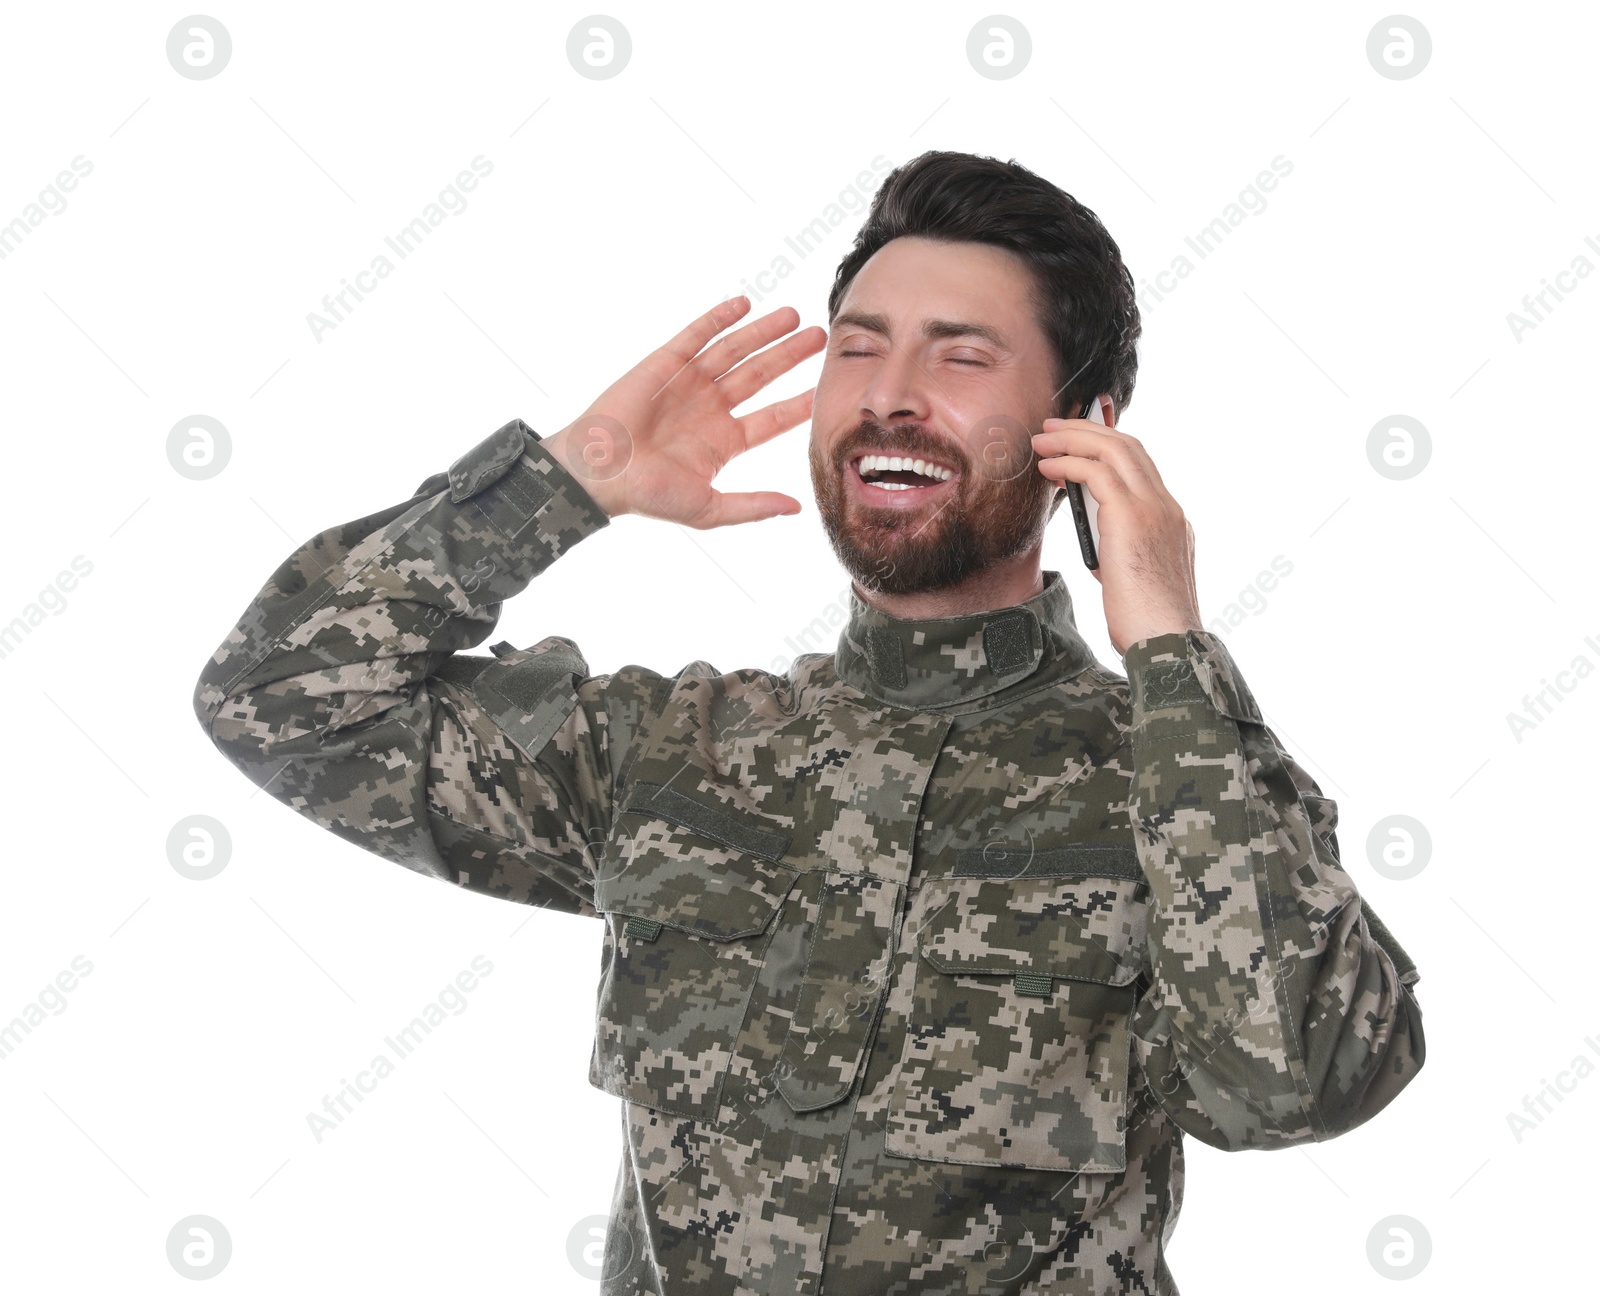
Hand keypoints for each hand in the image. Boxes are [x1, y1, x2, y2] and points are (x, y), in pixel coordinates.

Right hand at [542, 297, 825, 526]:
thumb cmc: (649, 495)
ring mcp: (688, 383)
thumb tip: (797, 508)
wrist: (600, 471)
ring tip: (792, 315)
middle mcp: (710, 408)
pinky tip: (744, 304)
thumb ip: (753, 507)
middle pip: (760, 376)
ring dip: (762, 332)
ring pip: (734, 351)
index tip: (827, 388)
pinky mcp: (663, 362)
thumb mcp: (709, 509)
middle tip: (820, 336)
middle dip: (790, 356)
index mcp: (723, 442)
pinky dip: (719, 318)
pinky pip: (695, 335)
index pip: (772, 418)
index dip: (799, 403)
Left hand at [1032, 415, 1202, 655]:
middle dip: (1088, 431)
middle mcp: (1166, 507)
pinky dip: (1069, 463)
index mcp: (1171, 520)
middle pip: (1128, 447)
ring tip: (1042, 440)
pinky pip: (1097, 473)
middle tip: (1053, 428)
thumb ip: (1120, 549)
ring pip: (1114, 450)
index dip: (1107, 447)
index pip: (1140, 466)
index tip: (1078, 443)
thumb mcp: (1133, 575)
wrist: (1166, 642)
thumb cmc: (1145, 622)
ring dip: (1073, 438)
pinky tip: (1048, 468)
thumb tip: (1098, 537)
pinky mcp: (1132, 518)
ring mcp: (1153, 509)